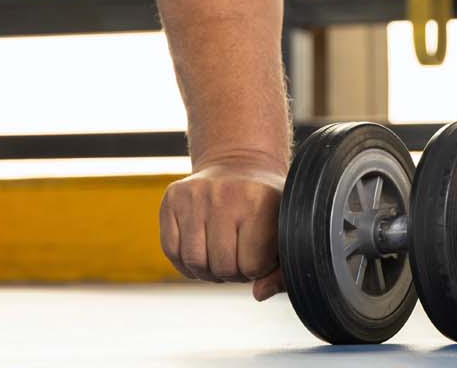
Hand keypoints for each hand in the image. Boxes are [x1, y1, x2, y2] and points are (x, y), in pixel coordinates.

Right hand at [159, 158, 287, 299]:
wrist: (239, 163)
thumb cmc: (266, 204)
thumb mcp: (285, 229)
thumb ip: (282, 270)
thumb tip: (258, 294)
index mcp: (259, 201)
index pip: (252, 266)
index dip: (257, 268)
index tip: (260, 253)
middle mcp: (225, 194)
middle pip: (222, 268)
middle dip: (232, 273)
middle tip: (239, 257)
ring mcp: (194, 195)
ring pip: (194, 263)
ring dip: (208, 271)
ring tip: (221, 256)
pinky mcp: (172, 198)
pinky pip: (171, 251)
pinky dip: (186, 262)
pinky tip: (202, 250)